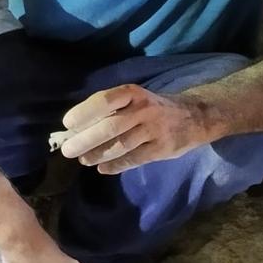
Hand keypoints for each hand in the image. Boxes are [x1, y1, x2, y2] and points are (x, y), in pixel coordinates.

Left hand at [59, 84, 214, 174]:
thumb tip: (75, 129)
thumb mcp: (134, 100)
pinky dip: (116, 165)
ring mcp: (155, 130)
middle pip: (110, 126)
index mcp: (133, 94)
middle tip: (67, 150)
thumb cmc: (152, 108)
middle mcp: (144, 109)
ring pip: (121, 145)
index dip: (85, 111)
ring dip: (98, 154)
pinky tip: (103, 169)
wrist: (195, 116)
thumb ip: (110, 111)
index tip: (67, 124)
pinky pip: (135, 159)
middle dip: (86, 139)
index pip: (105, 100)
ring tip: (83, 160)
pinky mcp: (163, 149)